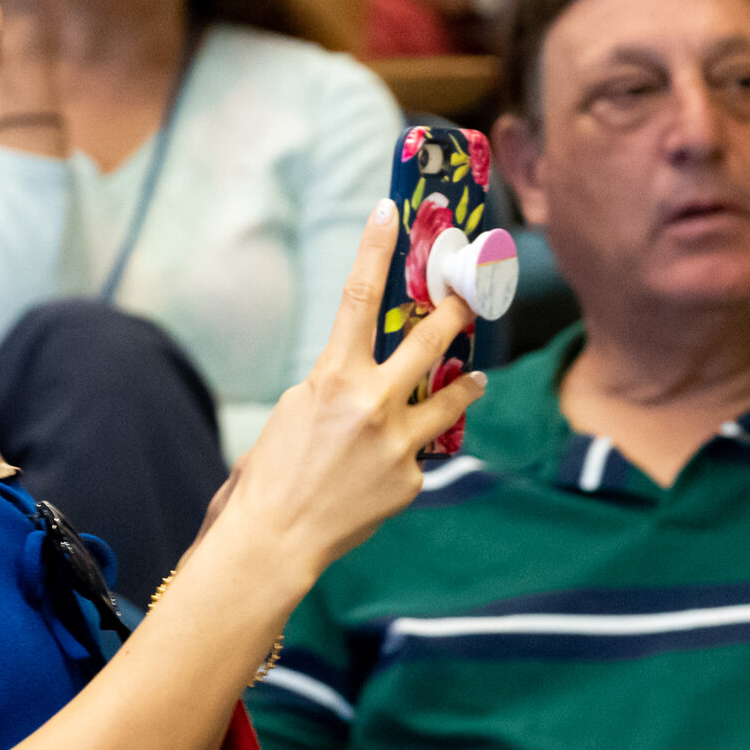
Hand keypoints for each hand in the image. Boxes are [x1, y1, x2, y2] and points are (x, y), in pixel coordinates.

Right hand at [223, 204, 488, 578]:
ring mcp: (399, 443)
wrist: (277, 539)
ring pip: (449, 397)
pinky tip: (385, 469)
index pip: (359, 297)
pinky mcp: (412, 479)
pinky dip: (407, 453)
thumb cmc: (272, 472)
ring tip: (477, 377)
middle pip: (431, 340)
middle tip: (474, 290)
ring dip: (465, 382)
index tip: (390, 210)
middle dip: (457, 310)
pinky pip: (419, 453)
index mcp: (334, 377)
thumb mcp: (298, 409)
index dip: (375, 248)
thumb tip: (369, 374)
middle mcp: (374, 404)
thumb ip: (337, 383)